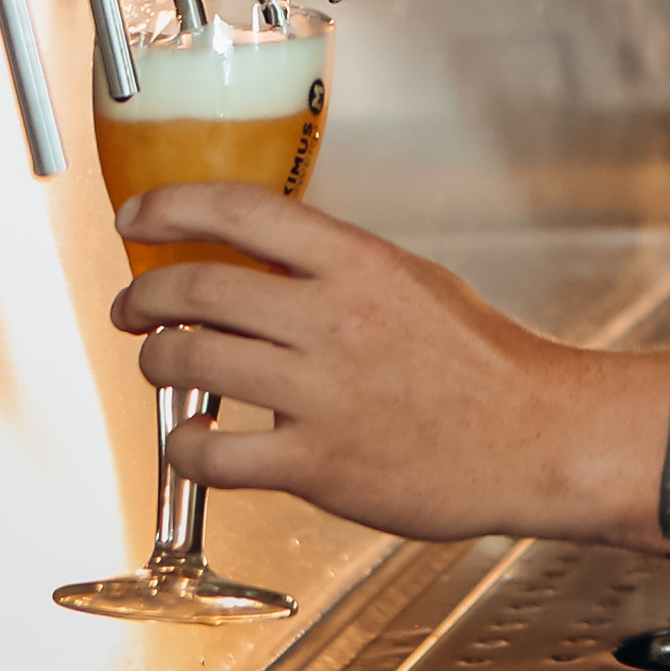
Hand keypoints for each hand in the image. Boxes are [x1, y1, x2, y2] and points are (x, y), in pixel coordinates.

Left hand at [110, 184, 669, 547]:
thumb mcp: (416, 283)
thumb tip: (267, 258)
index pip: (241, 210)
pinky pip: (214, 454)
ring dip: (155, 361)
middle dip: (143, 294)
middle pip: (198, 286)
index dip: (171, 205)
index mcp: (360, 265)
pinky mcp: (318, 465)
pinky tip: (188, 440)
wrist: (536, 438)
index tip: (137, 214)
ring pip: (190, 362)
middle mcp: (333, 321)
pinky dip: (183, 445)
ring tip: (159, 364)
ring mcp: (322, 394)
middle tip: (133, 304)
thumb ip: (341, 270)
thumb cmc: (485, 366)